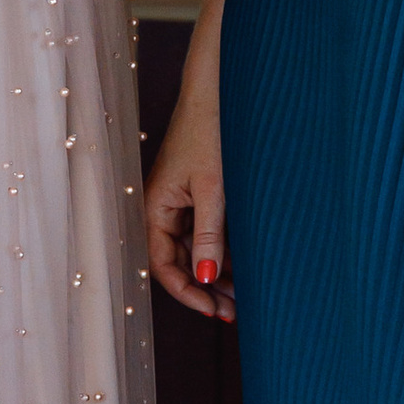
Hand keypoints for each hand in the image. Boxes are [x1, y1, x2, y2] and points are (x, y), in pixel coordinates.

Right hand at [146, 61, 232, 318]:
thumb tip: (207, 280)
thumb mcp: (213, 190)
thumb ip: (210, 236)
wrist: (219, 89)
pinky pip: (207, 231)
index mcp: (156, 207)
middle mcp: (164, 208)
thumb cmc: (210, 133)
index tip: (215, 312)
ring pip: (197, 249)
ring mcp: (182, 200)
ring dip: (218, 273)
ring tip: (247, 296)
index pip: (165, 266)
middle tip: (236, 314)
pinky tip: (246, 266)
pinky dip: (224, 250)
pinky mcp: (200, 192)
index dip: (188, 293)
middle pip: (181, 262)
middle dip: (207, 289)